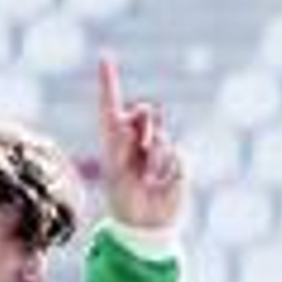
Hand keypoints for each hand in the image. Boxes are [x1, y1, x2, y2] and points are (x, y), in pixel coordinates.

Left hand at [97, 55, 184, 230]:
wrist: (144, 224)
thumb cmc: (124, 199)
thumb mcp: (115, 172)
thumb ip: (119, 144)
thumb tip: (131, 122)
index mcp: (116, 139)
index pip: (112, 105)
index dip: (109, 81)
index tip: (104, 57)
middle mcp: (138, 138)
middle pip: (143, 111)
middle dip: (141, 122)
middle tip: (136, 147)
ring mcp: (158, 147)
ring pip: (160, 135)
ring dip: (152, 156)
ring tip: (146, 178)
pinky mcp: (176, 160)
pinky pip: (174, 154)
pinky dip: (166, 169)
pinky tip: (158, 182)